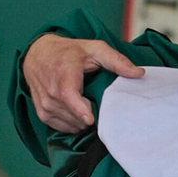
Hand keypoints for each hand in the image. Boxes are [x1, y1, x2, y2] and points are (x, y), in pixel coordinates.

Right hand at [22, 34, 144, 132]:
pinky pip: (61, 127)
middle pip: (75, 115)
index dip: (81, 111)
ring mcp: (44, 104)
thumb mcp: (95, 49)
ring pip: (70, 124)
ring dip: (83, 121)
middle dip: (92, 115)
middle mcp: (51, 92)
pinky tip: (80, 114)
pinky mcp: (42, 113)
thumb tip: (139, 73)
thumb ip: (117, 61)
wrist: (38, 54)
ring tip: (90, 107)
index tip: (91, 120)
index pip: (69, 98)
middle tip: (100, 105)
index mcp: (63, 76)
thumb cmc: (68, 52)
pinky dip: (73, 124)